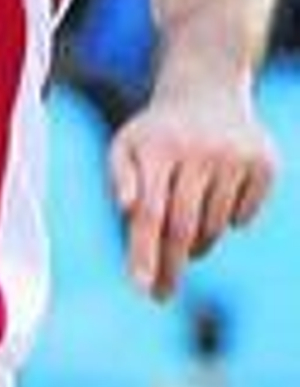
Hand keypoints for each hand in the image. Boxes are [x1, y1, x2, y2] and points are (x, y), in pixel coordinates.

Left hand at [110, 79, 277, 299]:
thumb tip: (125, 208)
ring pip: (214, 227)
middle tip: (161, 295)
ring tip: (184, 228)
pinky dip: (228, 221)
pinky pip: (244, 217)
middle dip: (170, 267)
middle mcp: (198, 150)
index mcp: (157, 147)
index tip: (141, 290)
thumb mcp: (127, 146)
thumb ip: (120, 177)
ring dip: (197, 243)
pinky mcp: (265, 164)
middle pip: (183, 227)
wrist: (205, 90)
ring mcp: (235, 156)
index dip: (144, 252)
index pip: (149, 211)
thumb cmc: (157, 132)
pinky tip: (217, 194)